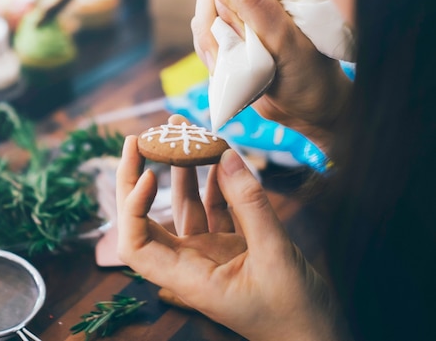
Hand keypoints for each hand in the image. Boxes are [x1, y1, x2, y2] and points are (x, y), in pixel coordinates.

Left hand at [116, 123, 346, 339]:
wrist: (317, 337)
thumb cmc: (294, 313)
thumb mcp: (275, 255)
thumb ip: (251, 204)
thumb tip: (226, 155)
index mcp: (187, 279)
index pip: (134, 244)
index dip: (132, 207)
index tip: (149, 174)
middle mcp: (189, 264)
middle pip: (146, 219)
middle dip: (138, 178)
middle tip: (140, 138)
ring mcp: (208, 253)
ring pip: (183, 206)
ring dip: (180, 170)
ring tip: (180, 130)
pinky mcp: (229, 245)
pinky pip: (213, 208)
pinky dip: (212, 182)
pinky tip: (214, 158)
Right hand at [191, 0, 351, 153]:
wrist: (306, 108)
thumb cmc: (307, 73)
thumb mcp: (283, 38)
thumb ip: (254, 3)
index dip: (219, 3)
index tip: (231, 35)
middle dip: (212, 31)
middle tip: (228, 58)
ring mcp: (240, 15)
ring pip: (203, 20)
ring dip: (210, 47)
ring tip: (231, 67)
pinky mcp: (230, 35)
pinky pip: (204, 39)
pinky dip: (209, 56)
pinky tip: (224, 70)